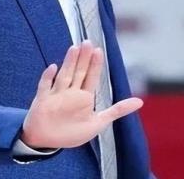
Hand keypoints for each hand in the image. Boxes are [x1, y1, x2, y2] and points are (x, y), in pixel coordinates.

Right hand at [21, 40, 142, 148]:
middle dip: (83, 59)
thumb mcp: (98, 123)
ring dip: (68, 63)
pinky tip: (52, 67)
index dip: (95, 65)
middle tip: (88, 42)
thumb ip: (117, 110)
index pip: (91, 77)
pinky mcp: (42, 100)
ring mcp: (56, 95)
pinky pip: (44, 87)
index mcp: (83, 97)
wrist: (46, 140)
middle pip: (78, 72)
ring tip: (74, 48)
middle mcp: (70, 92)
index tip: (99, 50)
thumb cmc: (71, 132)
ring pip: (64, 76)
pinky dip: (47, 77)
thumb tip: (140, 102)